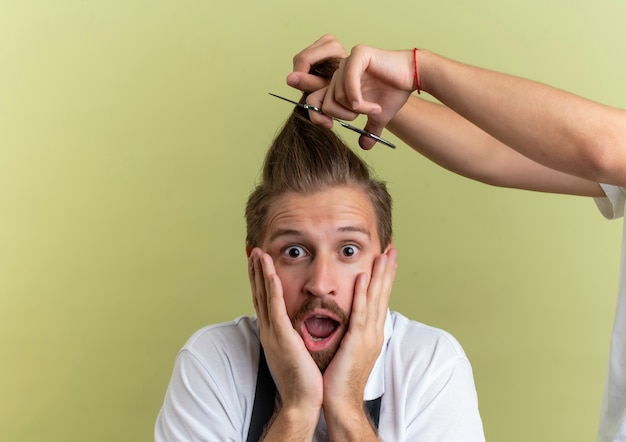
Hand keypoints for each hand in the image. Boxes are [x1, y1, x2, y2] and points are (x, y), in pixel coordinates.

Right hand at [248, 248, 322, 416]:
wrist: (303, 399)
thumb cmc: (303, 377)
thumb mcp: (297, 349)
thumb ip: (295, 333)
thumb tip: (299, 322)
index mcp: (273, 332)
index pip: (265, 300)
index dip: (260, 279)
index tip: (259, 261)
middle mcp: (269, 330)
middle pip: (259, 294)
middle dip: (256, 271)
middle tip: (254, 250)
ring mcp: (273, 333)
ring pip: (264, 297)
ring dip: (261, 274)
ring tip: (259, 254)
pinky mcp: (282, 338)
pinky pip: (276, 310)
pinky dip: (272, 291)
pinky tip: (271, 275)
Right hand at [287, 34, 347, 92]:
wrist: (347, 84)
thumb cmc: (340, 87)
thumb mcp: (325, 87)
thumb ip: (308, 83)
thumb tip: (289, 79)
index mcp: (333, 46)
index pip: (305, 58)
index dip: (299, 75)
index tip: (300, 88)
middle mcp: (327, 40)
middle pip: (301, 58)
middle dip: (300, 75)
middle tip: (308, 88)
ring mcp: (320, 43)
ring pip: (298, 59)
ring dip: (301, 74)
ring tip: (312, 84)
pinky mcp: (314, 48)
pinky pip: (300, 60)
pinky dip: (303, 71)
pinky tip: (311, 78)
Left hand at [307, 45, 414, 149]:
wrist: (413, 77)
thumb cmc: (395, 92)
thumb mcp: (378, 116)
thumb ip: (368, 129)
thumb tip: (364, 146)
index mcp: (339, 84)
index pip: (314, 101)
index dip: (317, 116)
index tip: (330, 127)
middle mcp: (339, 72)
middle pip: (326, 102)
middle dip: (344, 116)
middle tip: (362, 116)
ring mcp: (347, 62)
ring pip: (337, 95)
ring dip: (357, 108)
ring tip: (374, 109)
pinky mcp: (358, 54)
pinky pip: (348, 80)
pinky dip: (357, 97)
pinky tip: (370, 105)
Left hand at [322, 248, 397, 429]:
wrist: (340, 402)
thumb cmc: (340, 378)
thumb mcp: (348, 349)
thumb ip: (350, 331)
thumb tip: (348, 319)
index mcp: (371, 333)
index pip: (379, 300)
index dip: (384, 279)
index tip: (387, 260)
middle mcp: (374, 332)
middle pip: (382, 295)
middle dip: (388, 271)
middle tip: (392, 249)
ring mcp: (368, 336)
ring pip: (375, 299)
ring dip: (380, 276)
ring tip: (384, 255)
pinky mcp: (356, 341)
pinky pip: (360, 312)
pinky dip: (362, 293)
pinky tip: (363, 277)